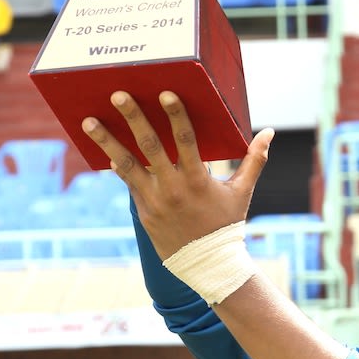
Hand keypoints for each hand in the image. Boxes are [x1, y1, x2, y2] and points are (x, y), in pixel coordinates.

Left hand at [81, 90, 272, 259]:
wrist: (208, 264)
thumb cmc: (226, 224)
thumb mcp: (242, 192)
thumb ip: (254, 160)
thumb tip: (269, 132)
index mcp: (198, 180)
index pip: (186, 141)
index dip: (176, 116)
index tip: (165, 94)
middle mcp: (173, 188)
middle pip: (150, 146)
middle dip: (134, 118)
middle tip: (119, 95)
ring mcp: (154, 200)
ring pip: (127, 164)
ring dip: (106, 141)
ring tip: (89, 120)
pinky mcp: (143, 210)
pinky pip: (126, 182)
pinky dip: (116, 164)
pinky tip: (103, 149)